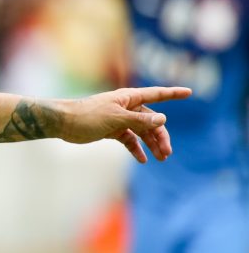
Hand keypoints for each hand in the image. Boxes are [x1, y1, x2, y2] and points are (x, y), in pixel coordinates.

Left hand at [57, 86, 191, 163]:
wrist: (63, 123)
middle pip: (151, 120)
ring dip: (151, 144)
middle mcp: (126, 107)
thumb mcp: (116, 118)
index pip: (156, 94)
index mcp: (128, 98)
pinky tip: (143, 159)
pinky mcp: (112, 130)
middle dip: (161, 135)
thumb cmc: (88, 115)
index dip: (173, 93)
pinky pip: (129, 139)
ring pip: (142, 131)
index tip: (189, 92)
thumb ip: (140, 120)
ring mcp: (119, 119)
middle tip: (167, 153)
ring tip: (160, 158)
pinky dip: (136, 148)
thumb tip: (163, 119)